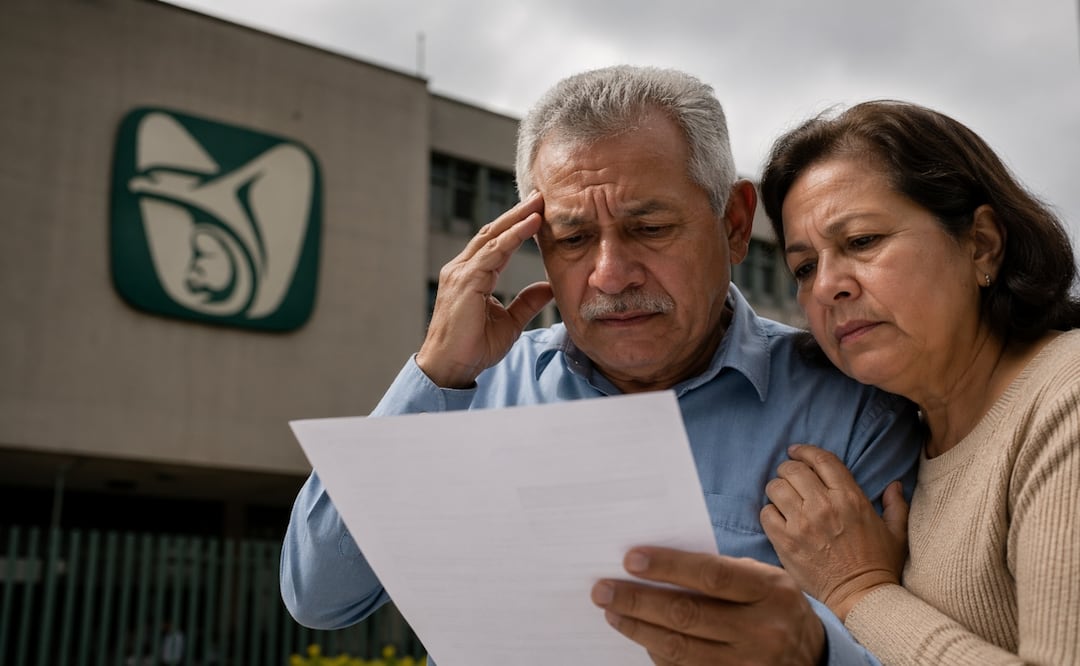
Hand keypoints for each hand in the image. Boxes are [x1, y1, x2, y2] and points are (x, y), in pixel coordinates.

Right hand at [416, 191, 553, 387]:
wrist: (451, 368)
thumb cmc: (473, 347)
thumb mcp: (510, 321)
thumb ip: (527, 302)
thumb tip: (548, 287)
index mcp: (471, 275)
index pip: (495, 242)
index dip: (515, 226)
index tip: (538, 211)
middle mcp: (462, 269)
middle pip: (493, 232)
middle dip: (517, 213)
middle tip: (540, 195)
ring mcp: (461, 273)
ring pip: (492, 237)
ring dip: (517, 218)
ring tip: (539, 204)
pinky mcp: (465, 281)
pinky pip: (492, 252)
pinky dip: (512, 237)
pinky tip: (530, 225)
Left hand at [591, 547, 824, 664]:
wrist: (814, 656)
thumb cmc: (773, 605)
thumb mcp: (762, 580)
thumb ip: (719, 571)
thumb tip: (655, 564)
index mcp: (769, 591)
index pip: (711, 576)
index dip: (668, 567)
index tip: (630, 560)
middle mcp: (762, 630)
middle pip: (688, 615)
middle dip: (638, 601)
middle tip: (603, 590)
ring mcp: (750, 665)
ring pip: (682, 648)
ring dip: (639, 629)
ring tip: (613, 612)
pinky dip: (658, 655)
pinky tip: (640, 637)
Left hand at [760, 444, 908, 620]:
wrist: (861, 599)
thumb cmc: (879, 566)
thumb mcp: (897, 533)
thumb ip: (896, 504)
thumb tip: (893, 485)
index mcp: (851, 498)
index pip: (822, 460)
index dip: (805, 451)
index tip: (796, 450)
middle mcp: (824, 506)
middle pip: (793, 469)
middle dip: (788, 469)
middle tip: (788, 477)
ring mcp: (803, 523)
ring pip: (776, 487)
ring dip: (777, 489)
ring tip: (782, 498)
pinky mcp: (786, 542)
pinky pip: (766, 513)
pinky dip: (769, 513)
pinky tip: (778, 519)